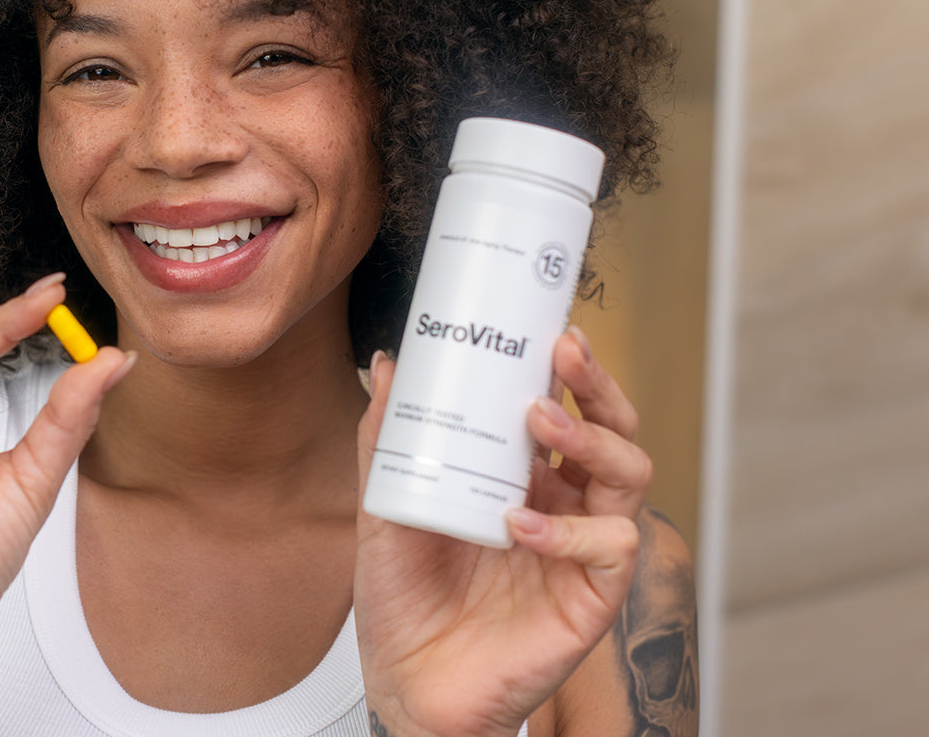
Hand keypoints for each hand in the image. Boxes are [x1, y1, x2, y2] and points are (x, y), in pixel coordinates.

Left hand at [354, 328, 649, 736]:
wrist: (405, 681)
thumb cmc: (403, 596)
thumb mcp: (385, 505)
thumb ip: (388, 438)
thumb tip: (386, 364)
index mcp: (522, 476)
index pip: (565, 409)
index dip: (569, 370)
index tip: (551, 331)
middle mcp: (561, 503)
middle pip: (612, 430)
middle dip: (596, 385)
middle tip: (564, 354)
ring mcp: (580, 548)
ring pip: (629, 475)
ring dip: (591, 440)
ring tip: (540, 423)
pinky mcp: (590, 596)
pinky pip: (610, 546)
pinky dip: (571, 528)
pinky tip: (522, 523)